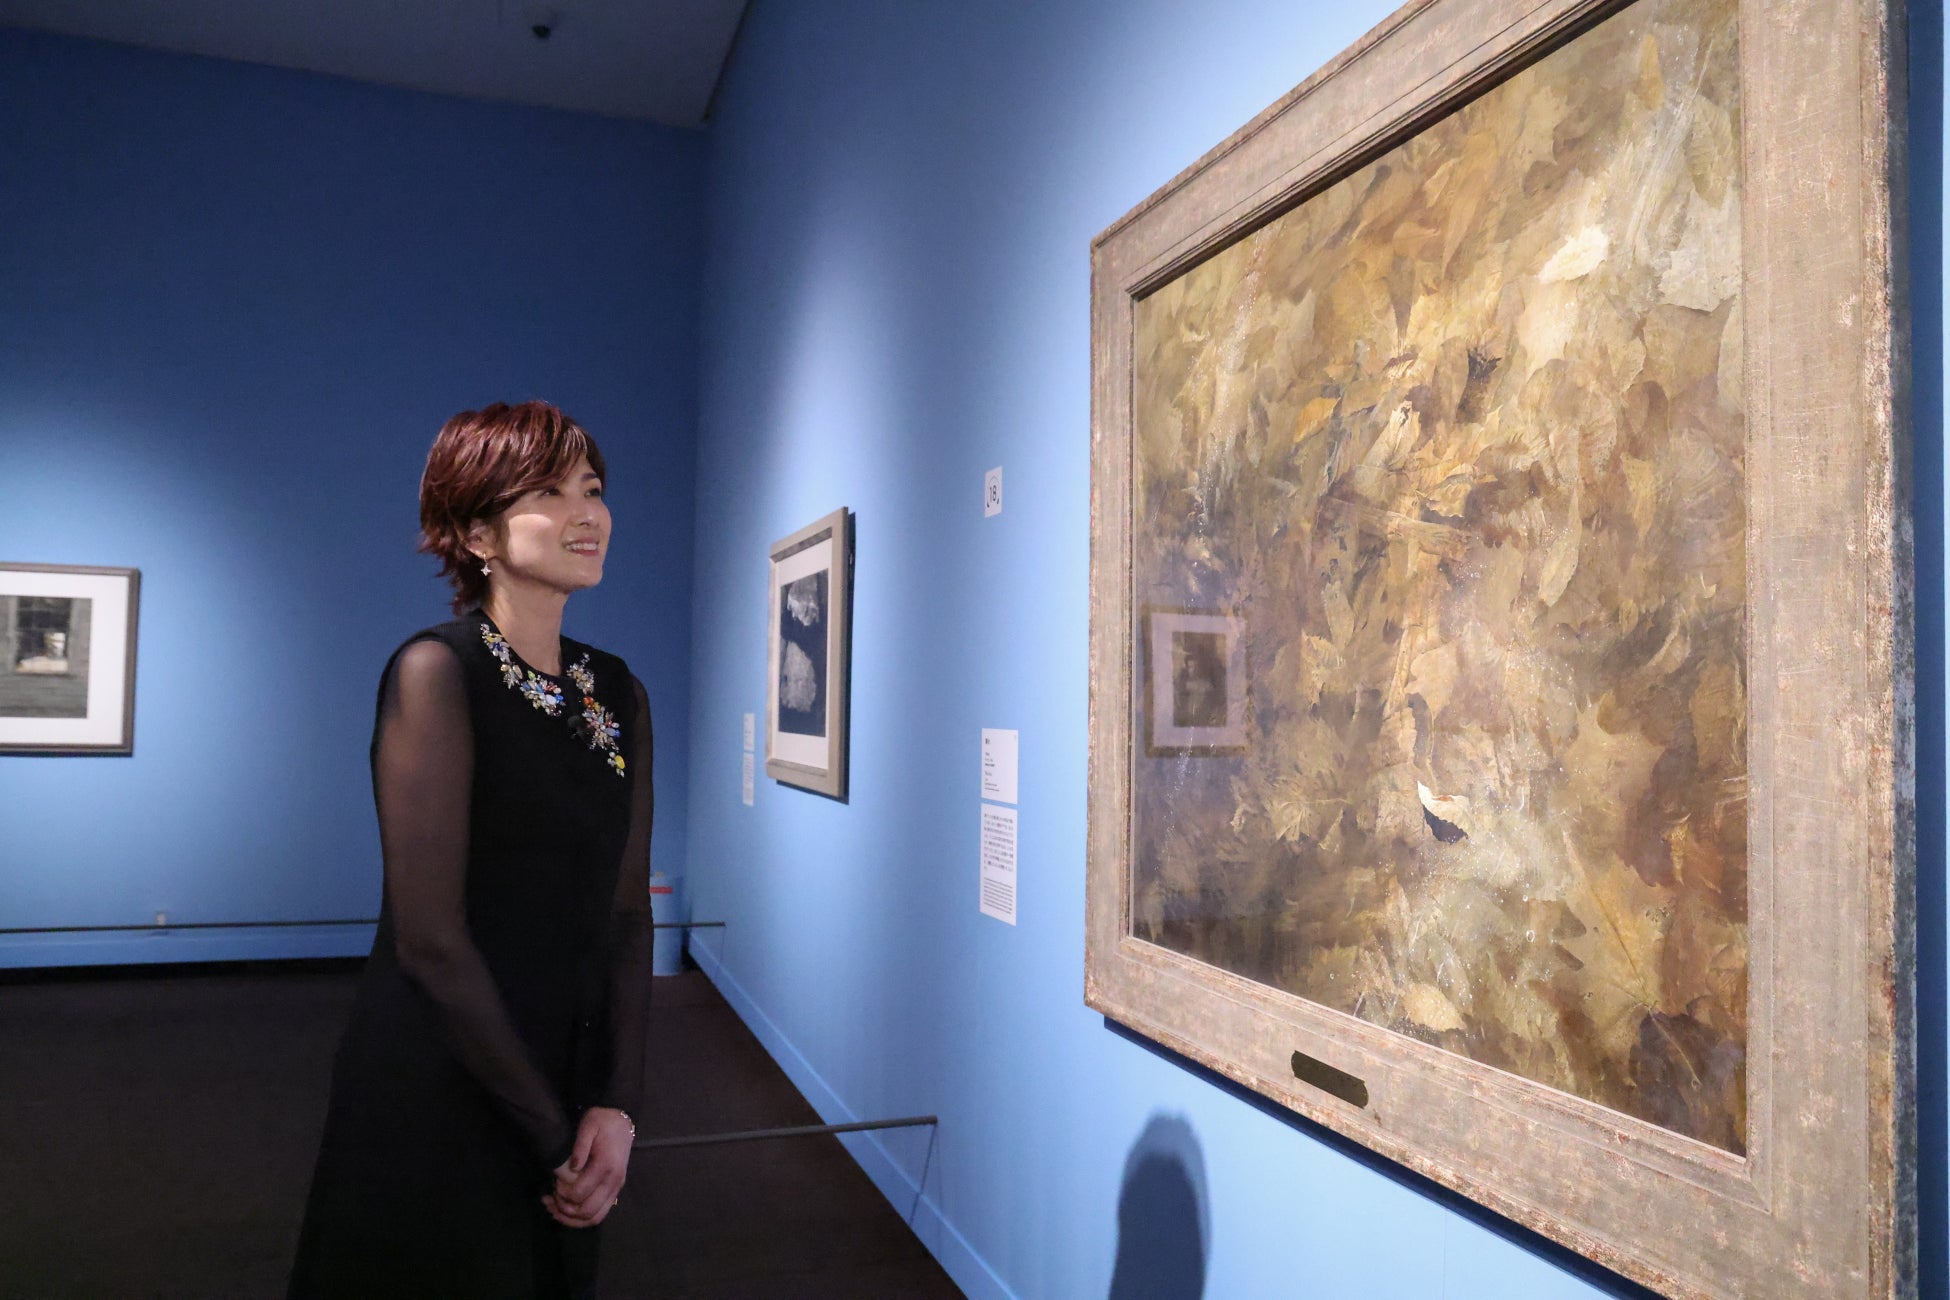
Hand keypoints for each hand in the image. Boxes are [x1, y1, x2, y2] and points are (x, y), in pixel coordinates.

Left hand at [543, 1107, 633, 1227]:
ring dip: (573, 1220)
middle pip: (588, 1211)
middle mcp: (614, 1181)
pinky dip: (582, 1218)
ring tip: (554, 1211)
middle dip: (565, 1211)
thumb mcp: (588, 1126)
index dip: (563, 1194)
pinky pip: (600, 1213)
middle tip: (550, 1199)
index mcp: (606, 1166)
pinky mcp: (615, 1190)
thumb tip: (572, 1168)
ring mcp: (616, 1188)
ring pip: (595, 1217)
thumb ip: (579, 1147)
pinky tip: (566, 1212)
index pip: (580, 1192)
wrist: (622, 1120)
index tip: (553, 1185)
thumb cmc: (603, 1121)